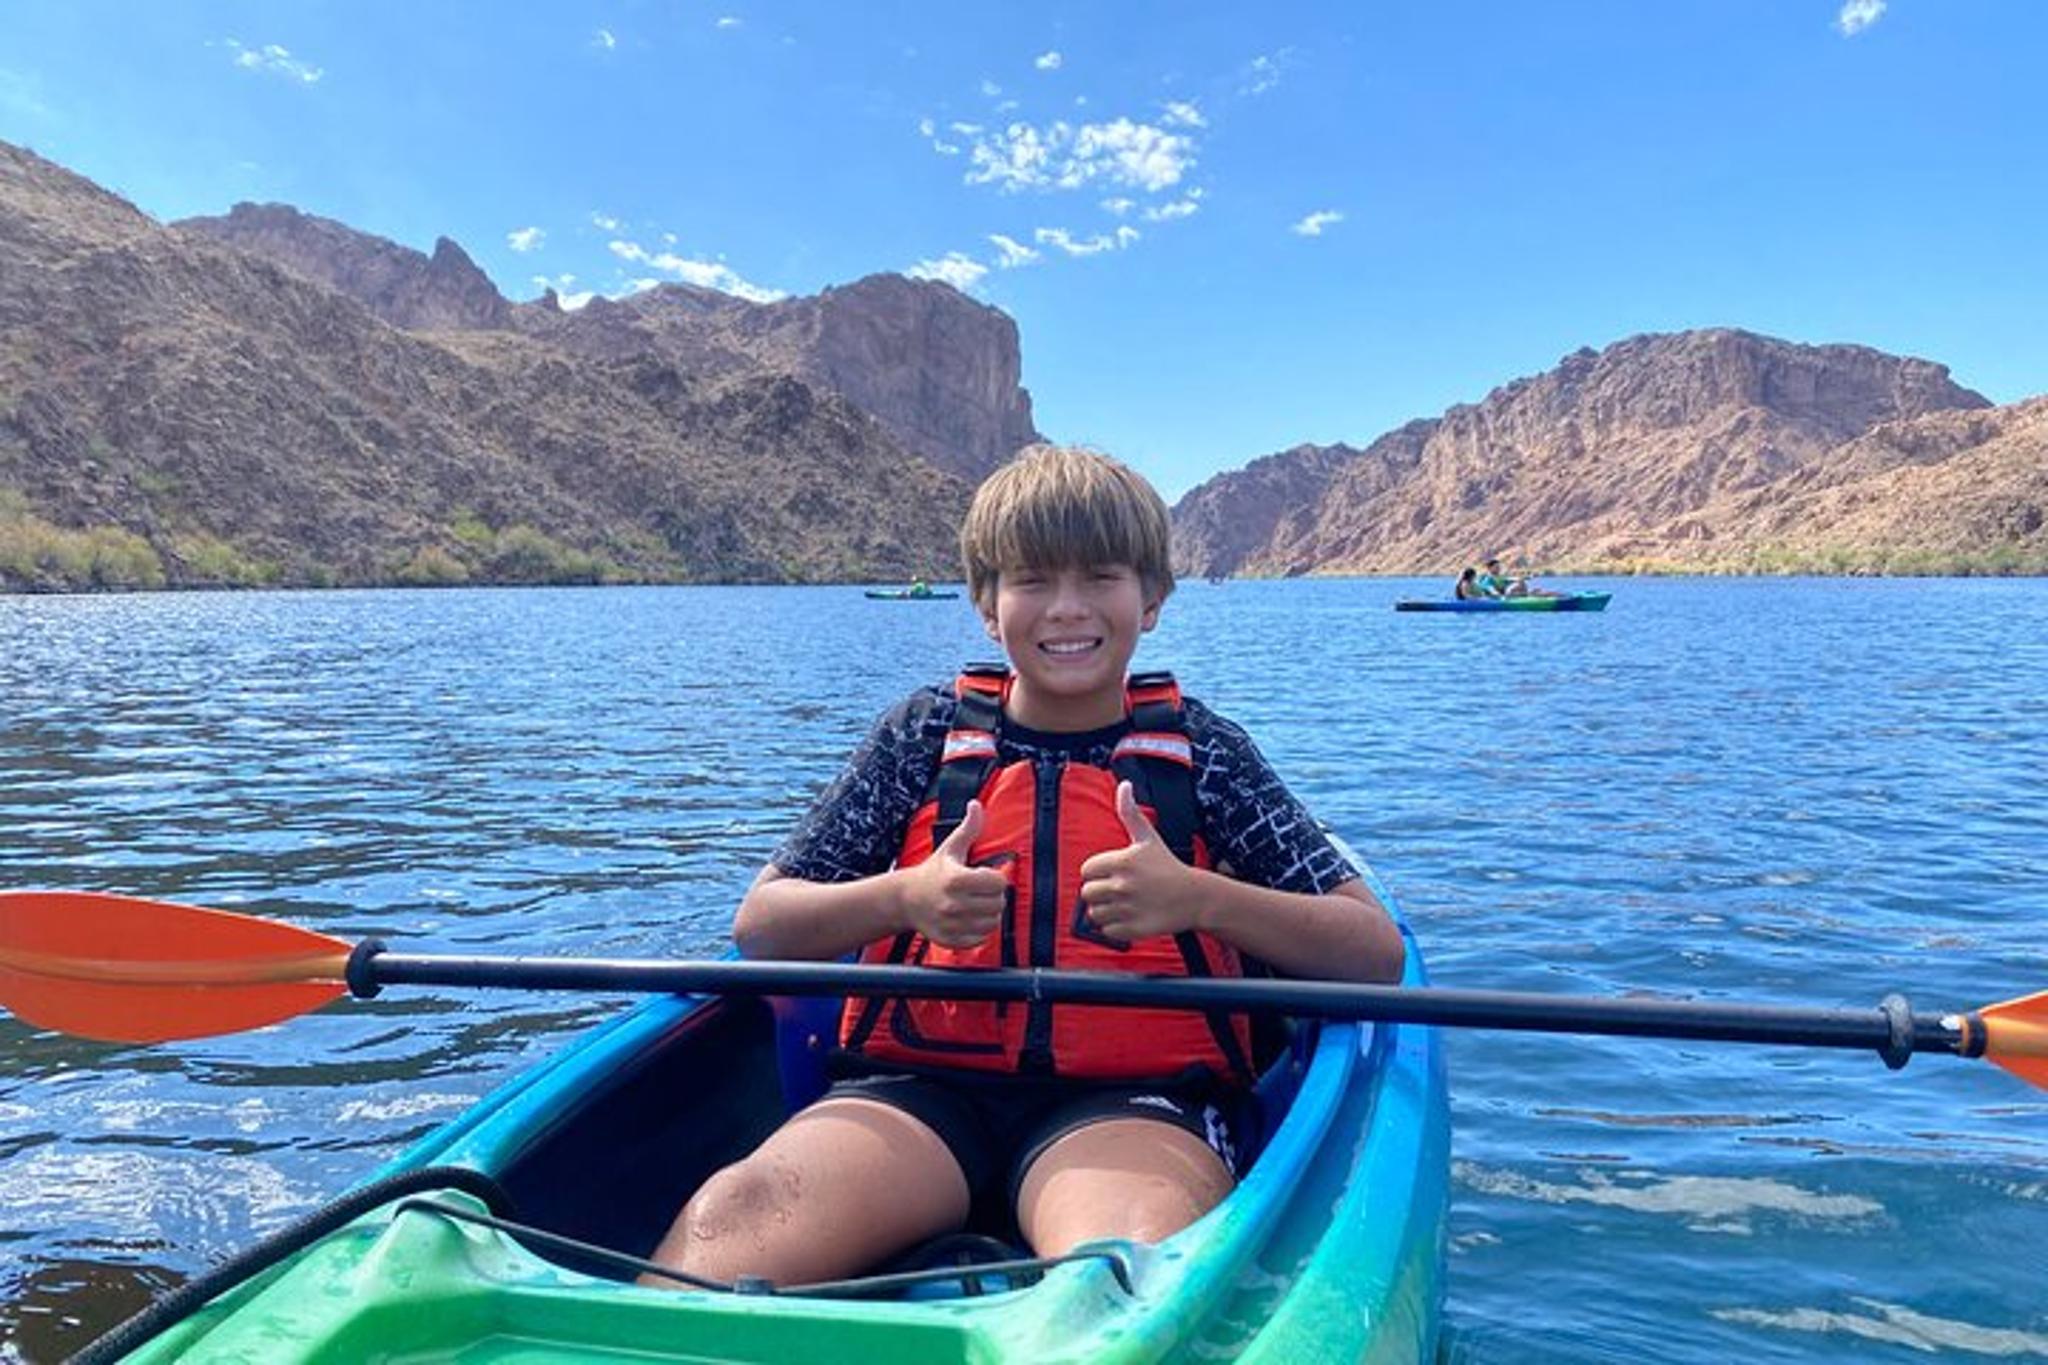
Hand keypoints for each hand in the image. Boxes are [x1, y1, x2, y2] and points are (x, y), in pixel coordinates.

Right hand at [902, 800, 1010, 947]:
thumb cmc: (933, 872)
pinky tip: (971, 919)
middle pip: (998, 903)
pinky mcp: (950, 940)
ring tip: (978, 905)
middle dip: (994, 896)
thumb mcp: (950, 848)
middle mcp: (953, 904)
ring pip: (993, 923)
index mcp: (956, 880)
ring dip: (990, 914)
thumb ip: (968, 828)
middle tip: (981, 891)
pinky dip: (980, 930)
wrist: (906, 900)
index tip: (984, 876)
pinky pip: (981, 939)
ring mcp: (951, 925)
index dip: (995, 878)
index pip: (998, 882)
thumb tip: (976, 805)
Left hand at [1077, 782, 1201, 943]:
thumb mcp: (1148, 837)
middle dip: (1099, 892)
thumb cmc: (1168, 866)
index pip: (1087, 870)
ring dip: (1104, 911)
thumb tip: (1124, 785)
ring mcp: (1126, 908)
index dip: (1098, 872)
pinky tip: (1128, 918)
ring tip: (1122, 905)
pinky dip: (1114, 928)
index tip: (1113, 874)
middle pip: (1087, 893)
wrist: (1194, 897)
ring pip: (1094, 913)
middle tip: (1117, 891)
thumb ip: (1130, 812)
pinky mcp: (1131, 929)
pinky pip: (1106, 931)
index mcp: (1122, 862)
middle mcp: (1122, 885)